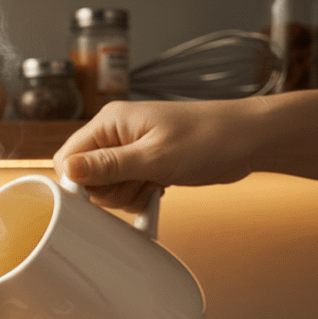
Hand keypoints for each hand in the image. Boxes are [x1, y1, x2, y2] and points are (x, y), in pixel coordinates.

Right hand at [53, 99, 255, 212]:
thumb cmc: (210, 138)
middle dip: (109, 192)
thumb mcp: (155, 156)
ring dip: (126, 196)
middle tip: (139, 183)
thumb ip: (108, 166)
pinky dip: (138, 196)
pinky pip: (124, 190)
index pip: (67, 158)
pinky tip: (158, 188)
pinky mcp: (142, 164)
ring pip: (104, 189)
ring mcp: (128, 150)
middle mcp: (114, 134)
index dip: (79, 183)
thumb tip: (67, 171)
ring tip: (154, 182)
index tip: (104, 190)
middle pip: (84, 179)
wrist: (250, 139)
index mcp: (110, 122)